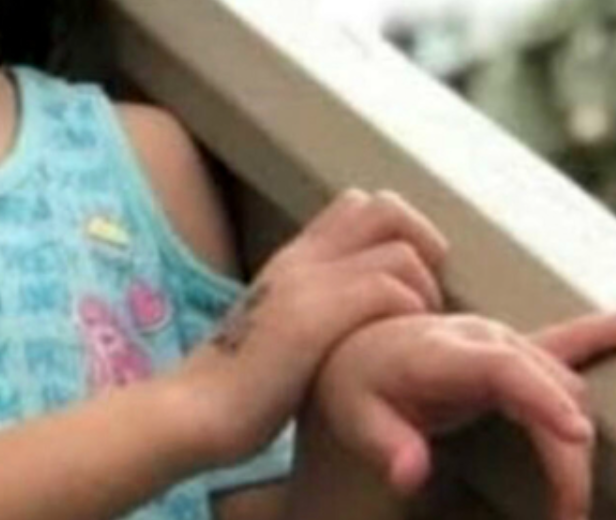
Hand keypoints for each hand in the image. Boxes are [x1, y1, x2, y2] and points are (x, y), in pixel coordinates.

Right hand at [170, 190, 449, 467]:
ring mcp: (307, 284)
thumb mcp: (273, 332)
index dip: (397, 233)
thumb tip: (346, 321)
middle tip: (422, 296)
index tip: (406, 281)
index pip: (357, 205)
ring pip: (401, 253)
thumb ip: (307, 312)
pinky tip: (396, 353)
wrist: (193, 410)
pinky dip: (407, 318)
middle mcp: (301, 259)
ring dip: (423, 294)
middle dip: (422, 243)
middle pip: (385, 207)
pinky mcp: (314, 318)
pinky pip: (390, 292)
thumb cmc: (237, 389)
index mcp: (292, 260)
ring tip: (414, 336)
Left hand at [310, 311, 615, 519]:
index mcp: (442, 351)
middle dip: (566, 455)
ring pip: (568, 386)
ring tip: (568, 504)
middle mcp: (482, 337)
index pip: (504, 369)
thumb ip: (386, 445)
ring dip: (578, 443)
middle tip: (565, 515)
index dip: (543, 400)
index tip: (578, 437)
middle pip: (549, 390)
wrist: (351, 348)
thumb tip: (411, 475)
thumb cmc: (355, 385)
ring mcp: (505, 339)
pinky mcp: (519, 348)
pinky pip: (576, 337)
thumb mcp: (356, 417)